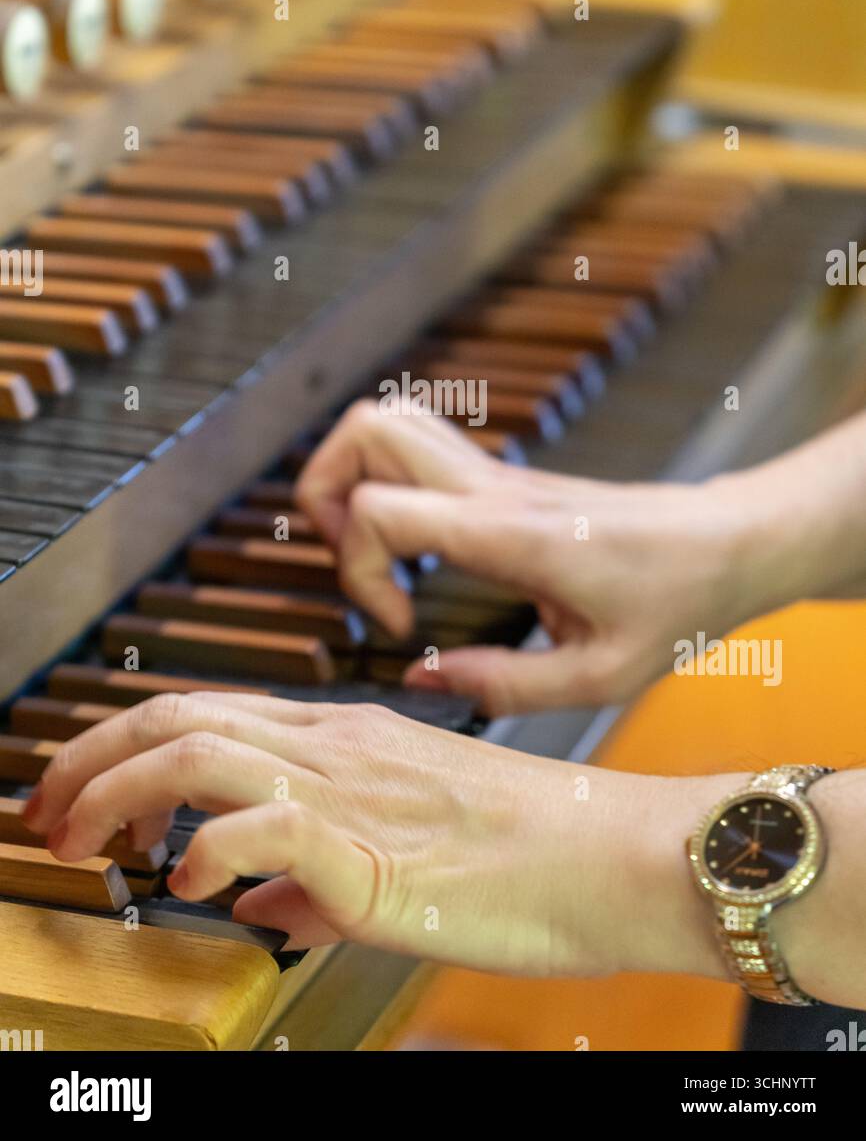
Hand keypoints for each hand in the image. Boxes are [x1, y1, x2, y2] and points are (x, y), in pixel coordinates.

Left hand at [22, 691, 669, 976]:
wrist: (617, 852)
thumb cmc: (533, 849)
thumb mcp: (407, 851)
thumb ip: (317, 870)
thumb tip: (250, 897)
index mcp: (346, 737)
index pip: (207, 712)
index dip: (123, 746)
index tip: (84, 791)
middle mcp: (338, 744)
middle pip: (179, 714)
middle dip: (91, 758)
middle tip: (49, 809)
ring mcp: (352, 787)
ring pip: (197, 748)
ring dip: (118, 791)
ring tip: (89, 842)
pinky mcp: (371, 845)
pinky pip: (259, 826)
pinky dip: (204, 849)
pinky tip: (195, 884)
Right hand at [296, 402, 762, 714]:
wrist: (727, 543)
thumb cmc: (675, 603)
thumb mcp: (597, 676)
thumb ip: (503, 685)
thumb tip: (421, 680)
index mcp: (510, 534)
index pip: (382, 507)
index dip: (359, 569)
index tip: (398, 623)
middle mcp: (492, 488)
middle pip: (365, 427)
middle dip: (323, 492)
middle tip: (352, 561)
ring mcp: (496, 473)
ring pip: (385, 419)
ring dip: (349, 477)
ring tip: (371, 550)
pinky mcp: (504, 478)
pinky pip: (418, 448)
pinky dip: (386, 483)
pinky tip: (416, 548)